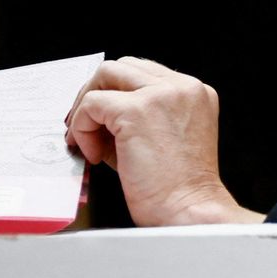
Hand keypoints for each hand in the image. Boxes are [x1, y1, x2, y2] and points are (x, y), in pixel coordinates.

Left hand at [65, 56, 263, 226]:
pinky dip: (82, 128)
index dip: (116, 93)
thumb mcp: (166, 138)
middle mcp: (181, 87)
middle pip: (123, 66)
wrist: (188, 211)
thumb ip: (142, 116)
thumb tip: (100, 114)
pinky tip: (93, 154)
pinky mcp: (136, 111)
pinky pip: (92, 104)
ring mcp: (159, 95)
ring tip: (87, 140)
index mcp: (194, 92)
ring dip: (87, 106)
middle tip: (85, 125)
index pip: (144, 72)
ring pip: (105, 74)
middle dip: (96, 92)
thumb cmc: (177, 188)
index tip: (102, 120)